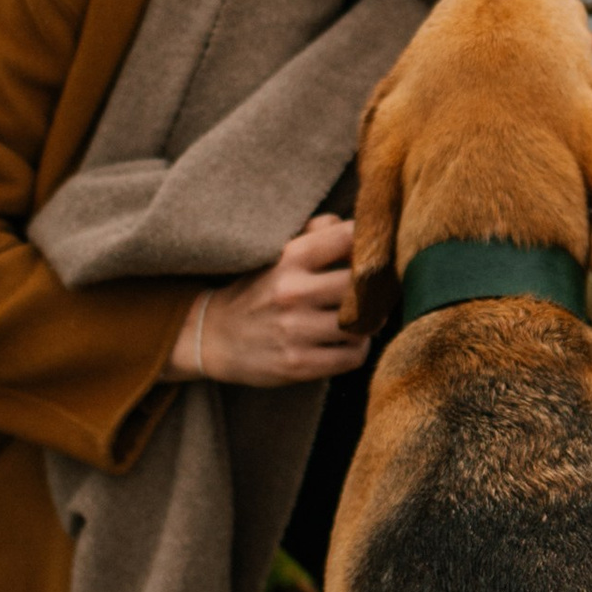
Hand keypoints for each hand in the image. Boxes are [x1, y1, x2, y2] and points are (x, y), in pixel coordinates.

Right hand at [184, 215, 367, 387]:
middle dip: (375, 288)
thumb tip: (355, 227)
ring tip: (361, 319)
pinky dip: (358, 349)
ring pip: (362, 324)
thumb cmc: (256, 289)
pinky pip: (352, 356)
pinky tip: (348, 342)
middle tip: (378, 292)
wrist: (213, 336)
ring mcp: (295, 330)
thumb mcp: (276, 252)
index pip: (348, 236)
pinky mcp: (298, 364)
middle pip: (362, 284)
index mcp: (290, 257)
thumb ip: (316, 232)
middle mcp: (293, 291)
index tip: (373, 254)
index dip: (369, 243)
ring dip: (368, 322)